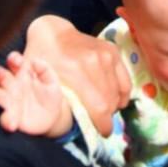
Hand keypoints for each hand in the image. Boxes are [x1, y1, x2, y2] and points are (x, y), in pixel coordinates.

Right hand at [0, 52, 71, 136]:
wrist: (52, 117)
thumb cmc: (49, 94)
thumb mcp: (51, 80)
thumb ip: (44, 68)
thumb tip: (33, 61)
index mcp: (21, 73)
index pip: (13, 61)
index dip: (13, 59)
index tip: (15, 60)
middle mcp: (12, 85)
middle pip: (0, 75)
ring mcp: (10, 101)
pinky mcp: (11, 117)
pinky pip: (4, 118)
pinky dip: (6, 120)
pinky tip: (11, 123)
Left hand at [25, 15, 131, 135]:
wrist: (52, 33)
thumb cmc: (43, 60)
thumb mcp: (42, 82)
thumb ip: (56, 102)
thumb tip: (72, 124)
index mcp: (76, 70)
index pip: (99, 107)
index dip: (102, 125)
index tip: (101, 133)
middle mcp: (96, 61)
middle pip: (110, 102)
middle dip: (107, 118)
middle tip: (101, 124)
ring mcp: (107, 55)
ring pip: (119, 92)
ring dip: (114, 106)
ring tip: (105, 112)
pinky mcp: (113, 51)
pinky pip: (125, 81)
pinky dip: (122, 94)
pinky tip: (115, 100)